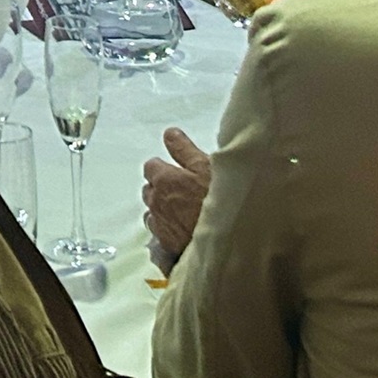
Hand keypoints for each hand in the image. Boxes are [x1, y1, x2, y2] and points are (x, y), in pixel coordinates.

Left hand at [144, 128, 212, 259]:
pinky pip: (159, 232)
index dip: (164, 168)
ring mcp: (160, 224)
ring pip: (153, 212)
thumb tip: (169, 134)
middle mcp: (156, 201)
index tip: (177, 171)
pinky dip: (167, 228)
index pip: (151, 166)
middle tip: (184, 191)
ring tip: (184, 211)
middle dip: (162, 189)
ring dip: (163, 210)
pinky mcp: (166, 244)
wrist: (227, 237)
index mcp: (164, 179)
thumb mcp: (205, 166)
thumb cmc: (219, 199)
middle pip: (150, 190)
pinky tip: (183, 228)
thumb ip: (184, 149)